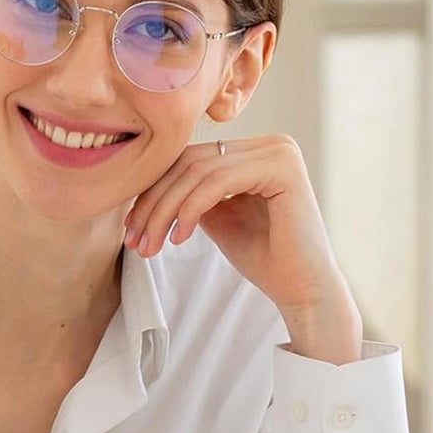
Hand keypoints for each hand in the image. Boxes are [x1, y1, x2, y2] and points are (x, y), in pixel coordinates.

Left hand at [122, 134, 362, 363]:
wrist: (302, 289)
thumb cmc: (262, 256)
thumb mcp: (215, 217)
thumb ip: (190, 194)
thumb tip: (144, 185)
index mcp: (254, 150)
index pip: (189, 159)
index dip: (153, 191)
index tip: (131, 228)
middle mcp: (270, 143)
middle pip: (190, 162)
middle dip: (153, 202)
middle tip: (134, 239)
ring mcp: (279, 152)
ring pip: (198, 171)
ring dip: (165, 210)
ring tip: (151, 245)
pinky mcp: (283, 169)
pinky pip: (218, 182)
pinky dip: (190, 209)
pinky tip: (178, 238)